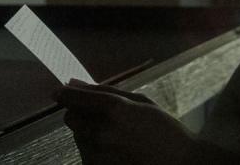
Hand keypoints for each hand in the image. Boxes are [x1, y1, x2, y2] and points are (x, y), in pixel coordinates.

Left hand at [55, 79, 233, 163]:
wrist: (180, 164)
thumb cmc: (165, 130)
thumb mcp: (142, 103)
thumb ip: (106, 91)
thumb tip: (74, 83)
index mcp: (116, 110)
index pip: (77, 98)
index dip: (65, 94)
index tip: (59, 92)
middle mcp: (102, 133)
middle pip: (71, 118)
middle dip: (80, 114)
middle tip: (101, 117)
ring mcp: (97, 155)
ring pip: (78, 137)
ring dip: (88, 132)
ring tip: (117, 137)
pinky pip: (85, 154)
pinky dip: (94, 150)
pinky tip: (117, 151)